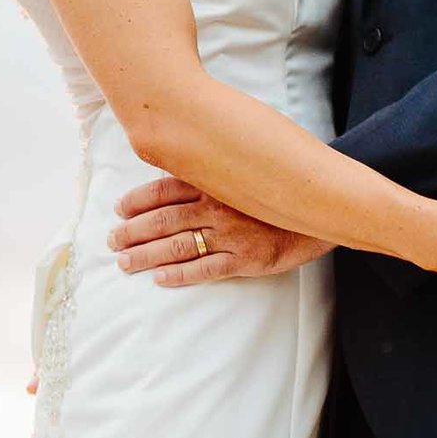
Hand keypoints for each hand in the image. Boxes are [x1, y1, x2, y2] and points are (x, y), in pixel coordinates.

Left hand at [110, 176, 331, 286]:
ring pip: (177, 246)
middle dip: (132, 231)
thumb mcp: (246, 166)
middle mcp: (218, 207)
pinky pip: (206, 269)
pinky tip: (160, 279)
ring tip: (124, 262)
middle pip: (163, 220)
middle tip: (112, 241)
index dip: (138, 200)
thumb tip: (184, 159)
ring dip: (145, 255)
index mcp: (216, 182)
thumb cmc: (281, 186)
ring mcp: (231, 234)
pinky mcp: (246, 259)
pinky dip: (181, 275)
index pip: (165, 189)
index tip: (119, 209)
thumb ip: (216, 166)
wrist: (324, 206)